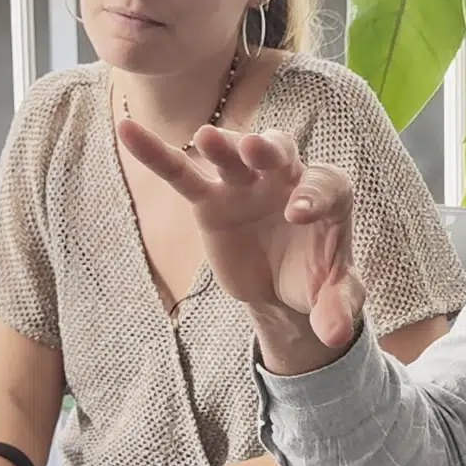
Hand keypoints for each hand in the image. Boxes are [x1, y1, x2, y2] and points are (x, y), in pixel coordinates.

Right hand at [118, 121, 364, 346]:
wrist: (282, 287)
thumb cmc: (316, 280)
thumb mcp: (335, 298)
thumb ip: (338, 310)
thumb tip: (336, 336)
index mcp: (327, 196)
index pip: (325, 186)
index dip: (314, 195)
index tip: (297, 215)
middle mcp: (287, 180)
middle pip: (282, 154)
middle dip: (270, 149)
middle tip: (256, 149)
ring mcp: (246, 185)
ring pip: (234, 156)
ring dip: (222, 146)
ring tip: (205, 138)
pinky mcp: (211, 200)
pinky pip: (182, 174)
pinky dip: (156, 154)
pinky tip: (127, 129)